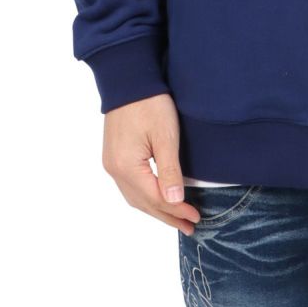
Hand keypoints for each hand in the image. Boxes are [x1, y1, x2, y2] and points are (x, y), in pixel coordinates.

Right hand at [102, 92, 200, 233]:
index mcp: (126, 167)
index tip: (196, 217)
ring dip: (156, 209)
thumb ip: (170, 170)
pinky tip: (156, 199)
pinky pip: (129, 186)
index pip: (156, 198)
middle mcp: (114, 170)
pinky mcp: (113, 156)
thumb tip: (175, 201)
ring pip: (135, 197)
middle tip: (189, 226)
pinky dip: (145, 196)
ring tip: (176, 218)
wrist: (128, 79)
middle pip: (143, 202)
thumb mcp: (165, 136)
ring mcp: (111, 163)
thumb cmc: (150, 103)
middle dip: (167, 215)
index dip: (177, 210)